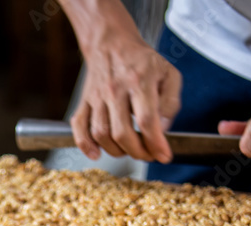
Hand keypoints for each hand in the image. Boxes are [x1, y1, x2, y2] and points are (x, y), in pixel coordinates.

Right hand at [70, 34, 181, 162]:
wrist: (112, 44)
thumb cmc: (143, 62)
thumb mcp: (169, 74)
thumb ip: (171, 102)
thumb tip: (164, 129)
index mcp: (139, 82)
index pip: (146, 120)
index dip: (155, 143)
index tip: (163, 155)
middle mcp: (115, 90)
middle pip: (122, 133)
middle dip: (138, 152)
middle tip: (148, 155)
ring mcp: (97, 97)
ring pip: (101, 134)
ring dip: (117, 151)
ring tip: (129, 150)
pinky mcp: (84, 102)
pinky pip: (79, 127)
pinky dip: (84, 145)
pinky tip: (96, 153)